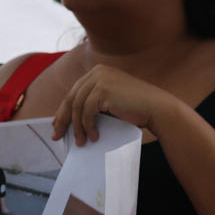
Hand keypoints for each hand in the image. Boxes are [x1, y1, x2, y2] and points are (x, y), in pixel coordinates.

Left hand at [50, 66, 183, 144]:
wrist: (157, 108)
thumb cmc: (137, 109)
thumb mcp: (111, 101)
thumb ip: (94, 103)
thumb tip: (72, 119)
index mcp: (99, 71)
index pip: (75, 92)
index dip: (64, 110)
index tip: (58, 124)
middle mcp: (97, 72)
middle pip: (71, 98)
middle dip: (63, 119)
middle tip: (57, 136)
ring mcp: (100, 79)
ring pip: (77, 106)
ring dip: (77, 127)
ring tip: (81, 142)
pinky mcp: (103, 90)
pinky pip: (86, 112)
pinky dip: (87, 126)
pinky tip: (93, 136)